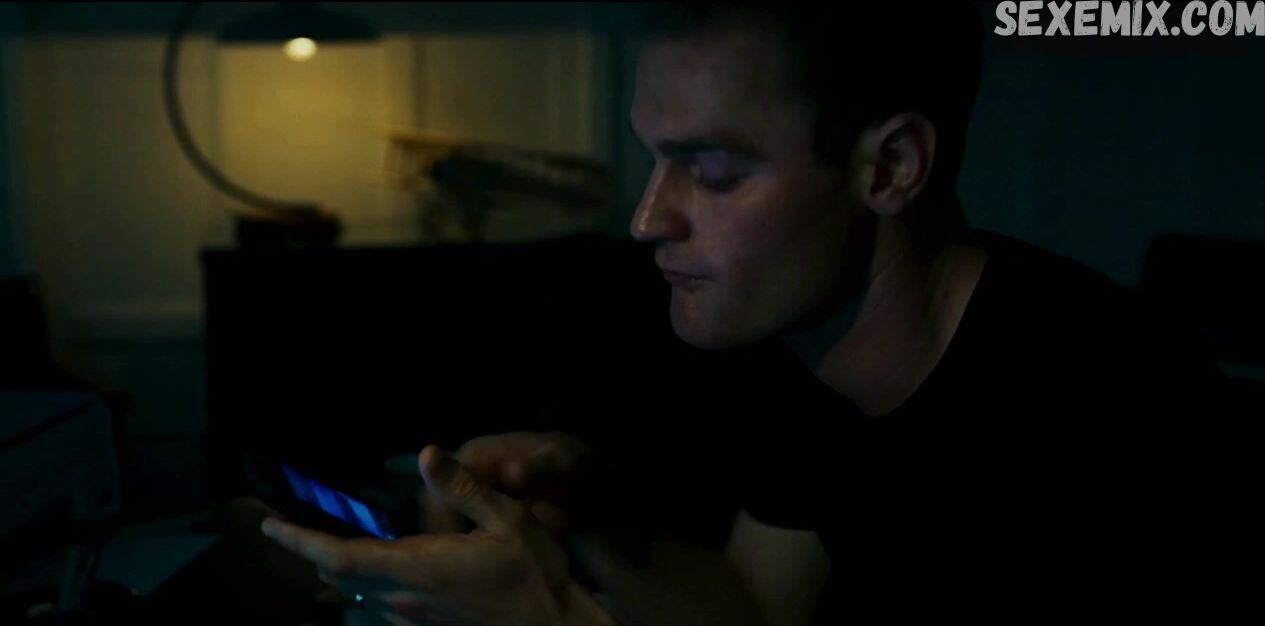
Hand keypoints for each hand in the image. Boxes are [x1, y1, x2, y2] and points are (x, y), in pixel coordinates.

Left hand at [261, 445, 614, 625]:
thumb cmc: (534, 573)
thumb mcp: (509, 520)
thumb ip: (464, 489)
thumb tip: (428, 454)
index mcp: (419, 568)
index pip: (342, 556)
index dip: (301, 542)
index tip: (271, 526)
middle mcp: (405, 599)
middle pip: (340, 576)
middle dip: (312, 550)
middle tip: (291, 525)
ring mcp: (413, 619)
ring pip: (357, 593)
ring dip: (337, 568)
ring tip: (324, 542)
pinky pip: (378, 607)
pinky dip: (362, 585)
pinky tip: (375, 570)